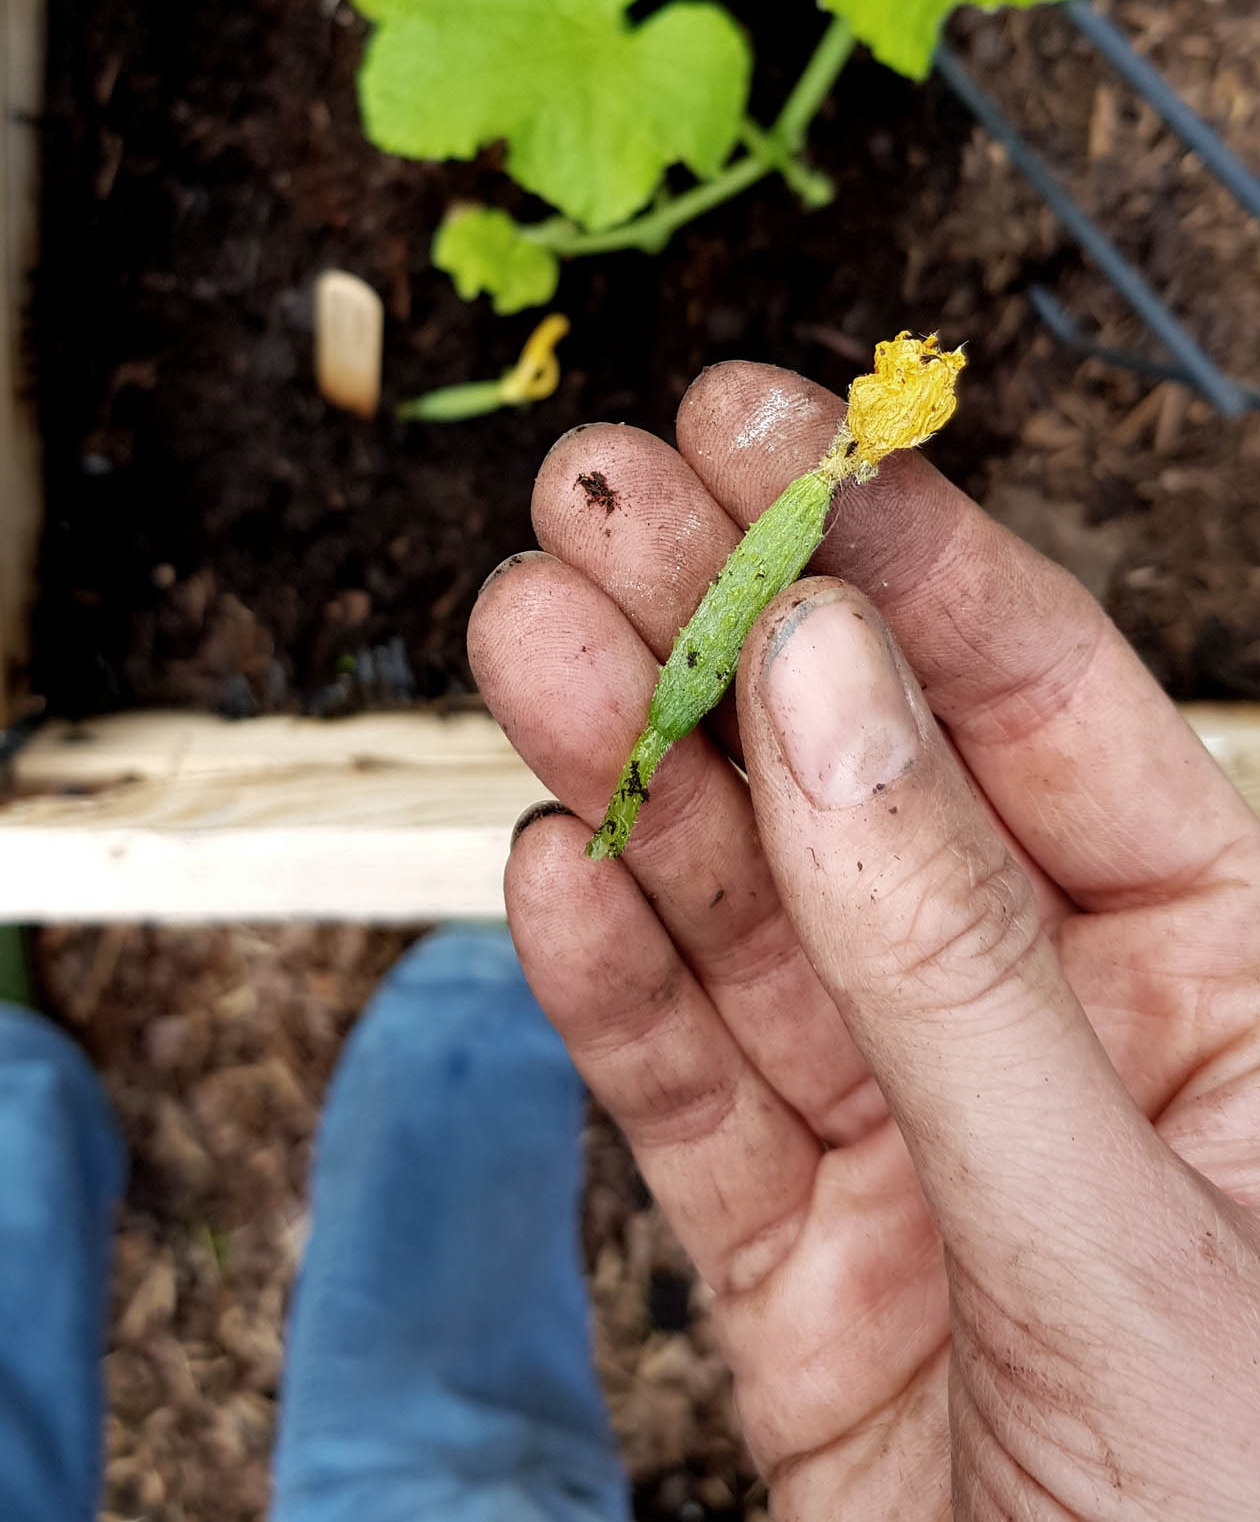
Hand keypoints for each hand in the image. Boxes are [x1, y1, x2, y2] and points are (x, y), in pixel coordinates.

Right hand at [469, 362, 1259, 1519]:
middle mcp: (1074, 1041)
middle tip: (590, 496)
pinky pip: (687, 1100)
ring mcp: (927, 1154)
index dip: (897, 561)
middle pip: (864, 785)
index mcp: (1239, 991)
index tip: (765, 434)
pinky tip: (543, 868)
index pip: (1049, 712)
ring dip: (629, 774)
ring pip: (749, 922)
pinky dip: (606, 986)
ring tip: (525, 636)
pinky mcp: (804, 1279)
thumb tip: (819, 687)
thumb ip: (952, 961)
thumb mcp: (1134, 1250)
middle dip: (724, 631)